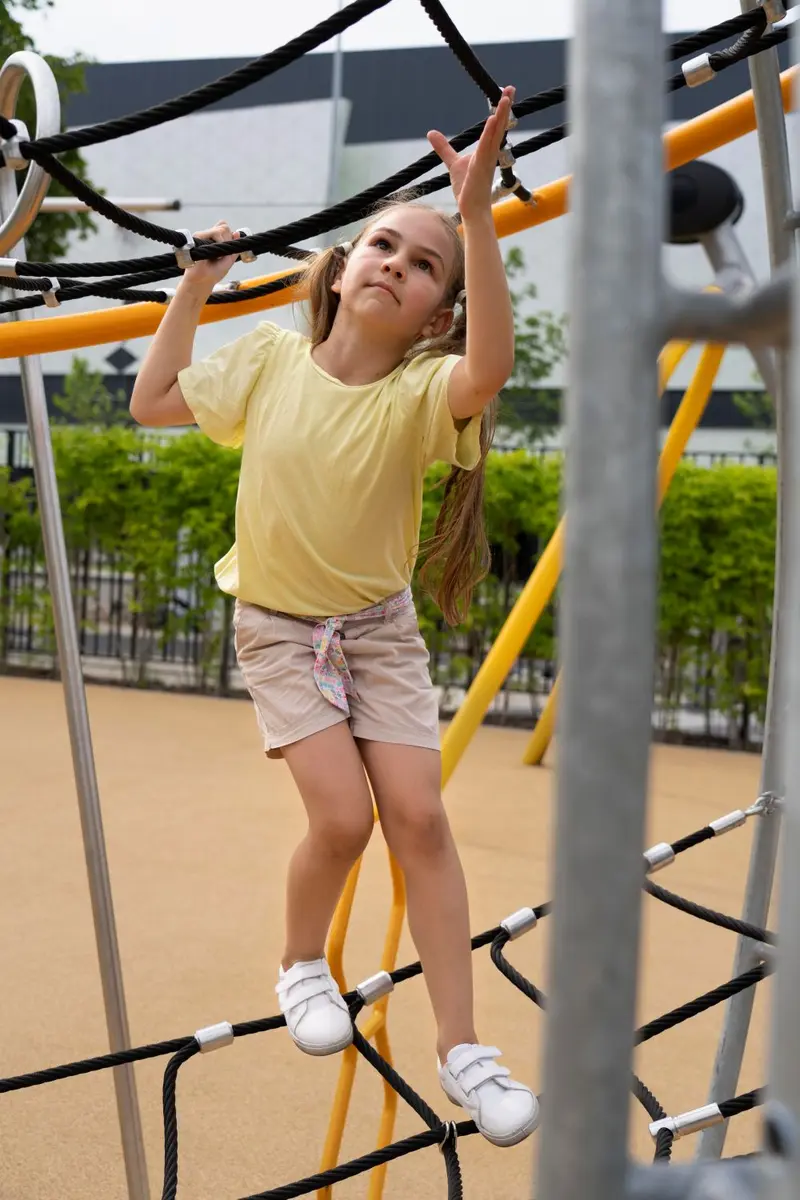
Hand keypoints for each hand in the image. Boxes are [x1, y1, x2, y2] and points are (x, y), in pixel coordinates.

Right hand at [177, 220, 240, 295]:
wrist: (202, 281)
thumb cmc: (214, 273)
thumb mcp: (229, 260)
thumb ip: (234, 247)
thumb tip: (237, 233)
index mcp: (215, 239)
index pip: (224, 226)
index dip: (229, 234)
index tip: (227, 247)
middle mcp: (208, 235)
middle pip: (224, 226)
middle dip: (228, 240)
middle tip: (222, 254)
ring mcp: (203, 235)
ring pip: (221, 229)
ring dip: (224, 242)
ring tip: (217, 256)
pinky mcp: (198, 237)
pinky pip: (214, 232)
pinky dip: (219, 242)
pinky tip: (214, 253)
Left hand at [427, 86, 514, 221]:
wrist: (470, 208)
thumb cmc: (466, 188)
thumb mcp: (453, 162)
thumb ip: (444, 147)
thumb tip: (431, 133)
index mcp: (486, 150)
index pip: (495, 125)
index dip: (500, 110)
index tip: (505, 94)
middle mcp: (490, 152)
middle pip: (499, 125)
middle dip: (505, 107)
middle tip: (511, 88)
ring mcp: (487, 159)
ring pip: (496, 133)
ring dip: (501, 115)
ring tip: (506, 98)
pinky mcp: (481, 167)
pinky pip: (487, 148)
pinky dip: (490, 134)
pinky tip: (492, 120)